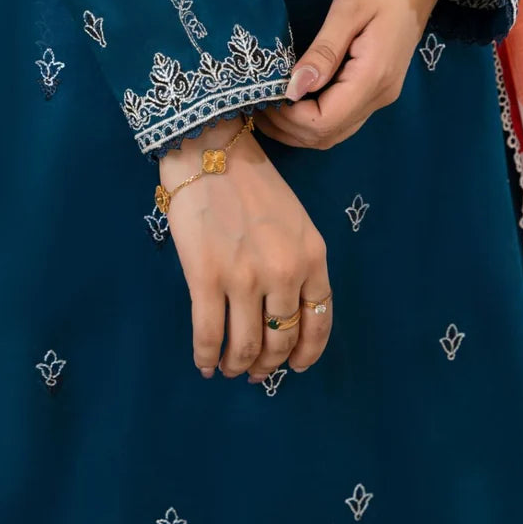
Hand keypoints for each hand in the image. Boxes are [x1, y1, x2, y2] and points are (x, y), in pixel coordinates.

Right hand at [159, 114, 331, 381]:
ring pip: (246, 346)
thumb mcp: (294, 221)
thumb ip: (297, 263)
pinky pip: (209, 336)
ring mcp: (246, 278)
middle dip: (268, 364)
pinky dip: (207, 358)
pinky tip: (205, 363)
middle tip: (254, 371)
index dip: (306, 352)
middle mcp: (285, 272)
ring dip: (238, 365)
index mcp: (312, 256)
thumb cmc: (252, 182)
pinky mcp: (207, 279)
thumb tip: (284, 312)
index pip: (318, 321)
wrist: (210, 152)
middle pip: (281, 339)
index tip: (294, 366)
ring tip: (230, 367)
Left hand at [254, 0, 455, 149]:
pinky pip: (343, 116)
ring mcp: (381, 94)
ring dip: (300, 127)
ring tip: (269, 105)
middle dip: (289, 128)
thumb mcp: (348, 10)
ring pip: (335, 131)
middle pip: (328, 135)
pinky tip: (294, 99)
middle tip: (257, 104)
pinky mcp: (378, 87)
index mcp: (373, 76)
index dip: (290, 118)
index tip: (264, 97)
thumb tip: (294, 88)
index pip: (325, 121)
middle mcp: (380, 95)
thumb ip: (323, 52)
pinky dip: (315, 117)